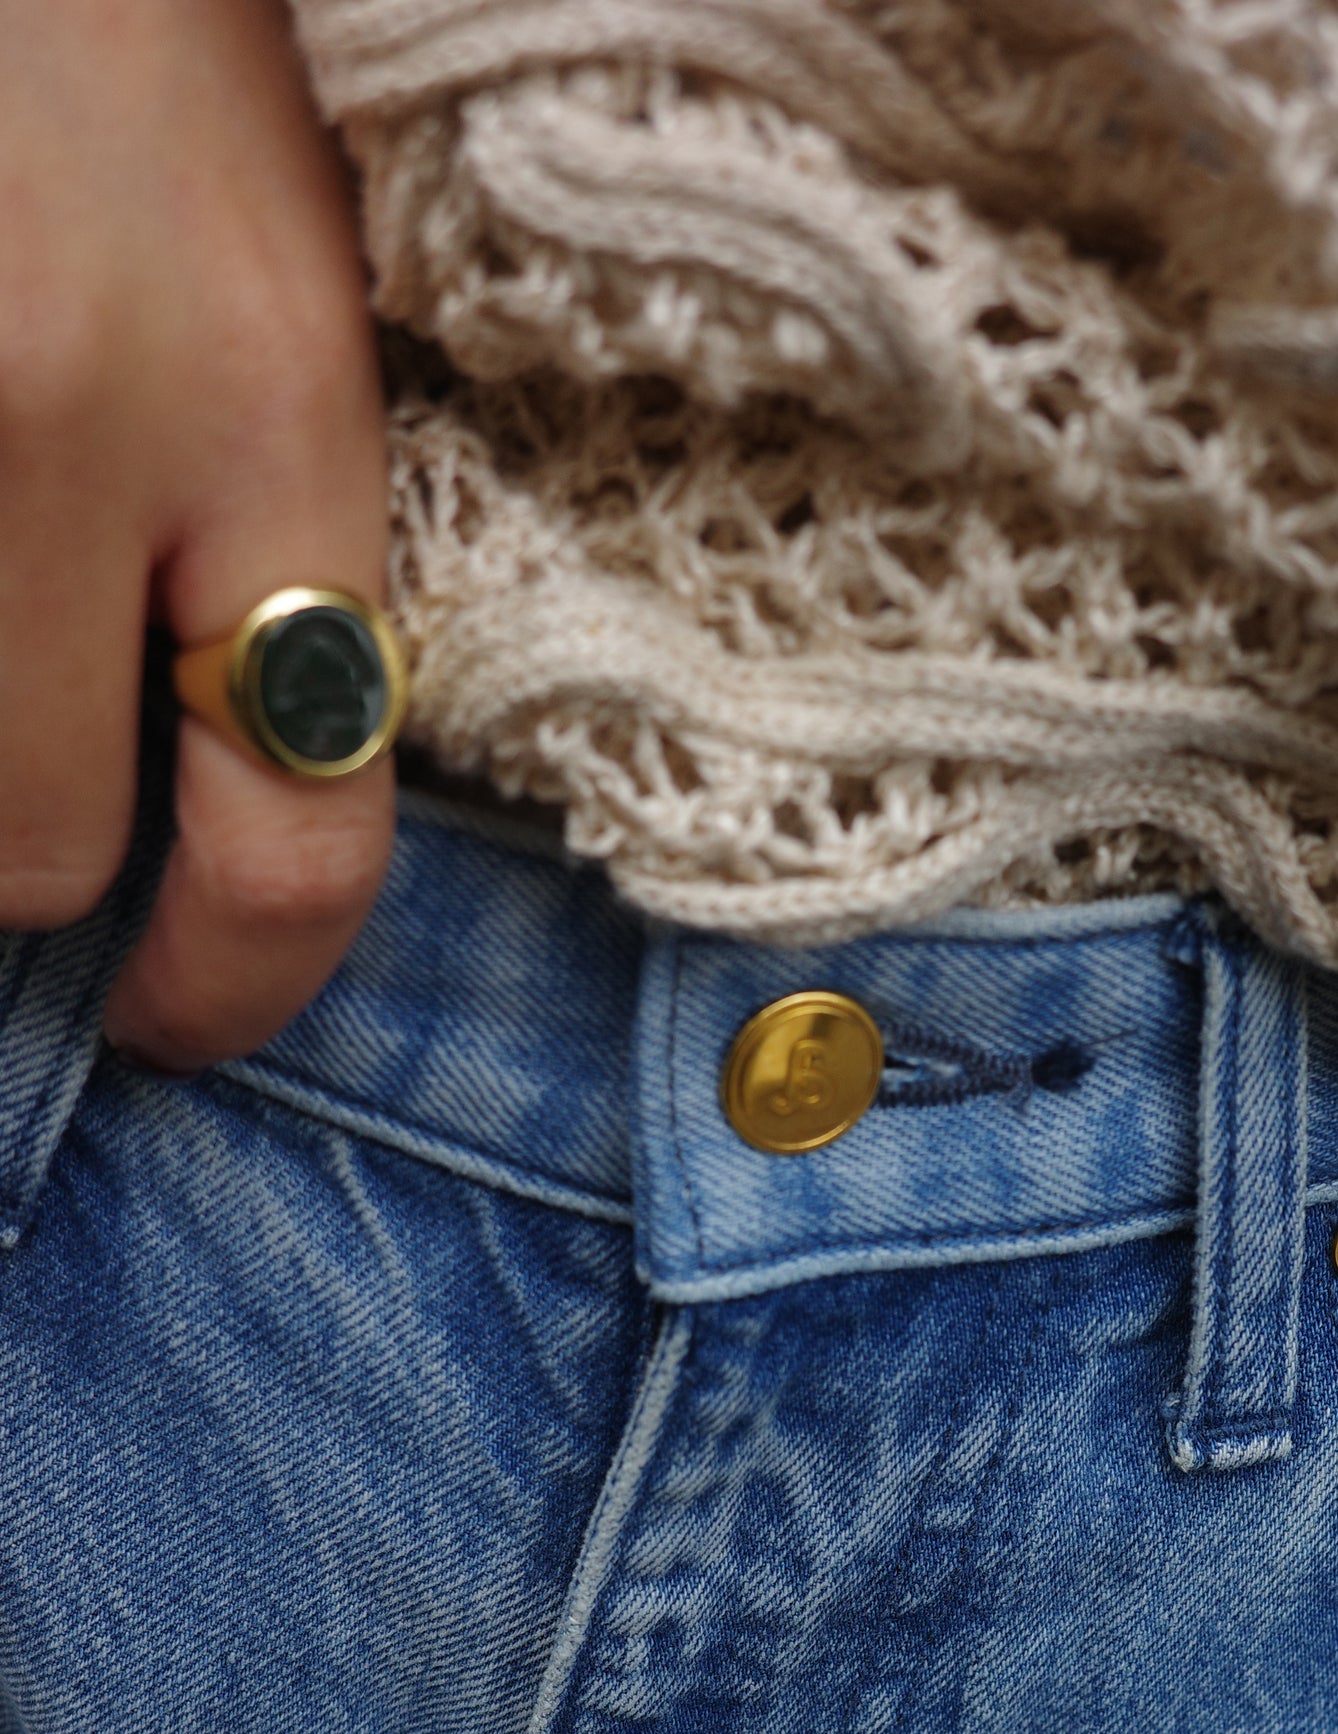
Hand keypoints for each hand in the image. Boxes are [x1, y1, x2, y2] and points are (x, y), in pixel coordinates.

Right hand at [0, 0, 391, 1067]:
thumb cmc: (140, 22)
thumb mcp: (278, 252)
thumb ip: (269, 517)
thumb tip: (204, 767)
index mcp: (266, 390)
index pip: (295, 839)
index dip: (232, 986)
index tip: (171, 1016)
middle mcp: (60, 415)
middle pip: (27, 846)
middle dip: (27, 835)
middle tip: (34, 732)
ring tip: (5, 558)